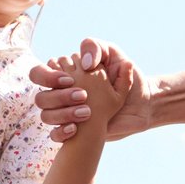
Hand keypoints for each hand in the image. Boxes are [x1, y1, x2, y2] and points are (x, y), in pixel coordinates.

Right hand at [31, 37, 150, 142]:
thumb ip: (95, 49)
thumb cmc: (126, 77)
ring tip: (86, 113)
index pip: (41, 73)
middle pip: (41, 97)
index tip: (70, 80)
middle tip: (82, 96)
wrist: (143, 102)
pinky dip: (62, 133)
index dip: (50, 77)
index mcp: (67, 74)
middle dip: (58, 96)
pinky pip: (55, 135)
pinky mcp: (75, 130)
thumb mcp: (114, 56)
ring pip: (46, 115)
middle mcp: (63, 94)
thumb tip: (84, 64)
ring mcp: (67, 113)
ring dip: (62, 114)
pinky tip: (76, 129)